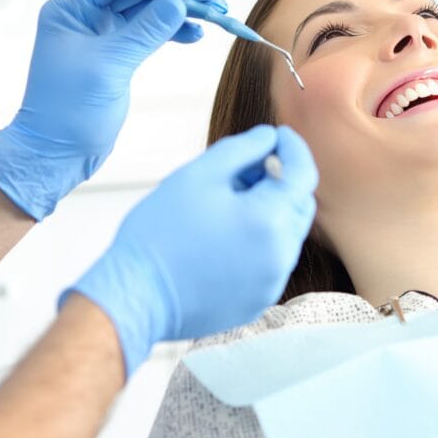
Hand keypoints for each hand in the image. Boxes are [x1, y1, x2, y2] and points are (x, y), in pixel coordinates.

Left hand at [0, 0, 223, 218]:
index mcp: (71, 8)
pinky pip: (153, 32)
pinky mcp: (120, 55)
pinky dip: (176, 31)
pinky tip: (197, 34)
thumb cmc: (67, 110)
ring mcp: (104, 34)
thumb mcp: (108, 66)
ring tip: (216, 12)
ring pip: (150, 9)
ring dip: (183, 9)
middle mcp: (87, 15)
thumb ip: (144, 31)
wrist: (58, 154)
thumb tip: (178, 2)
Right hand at [66, 125, 318, 375]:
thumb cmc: (159, 234)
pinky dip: (259, 243)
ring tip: (226, 205)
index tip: (279, 135)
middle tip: (244, 170)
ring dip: (269, 212)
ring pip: (286, 235)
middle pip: (299, 205)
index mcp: (269, 221)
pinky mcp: (257, 302)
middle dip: (281, 181)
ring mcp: (270, 284)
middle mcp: (280, 256)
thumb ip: (242, 148)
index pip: (304, 174)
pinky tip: (224, 236)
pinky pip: (271, 263)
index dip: (294, 148)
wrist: (134, 296)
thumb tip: (269, 138)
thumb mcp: (199, 174)